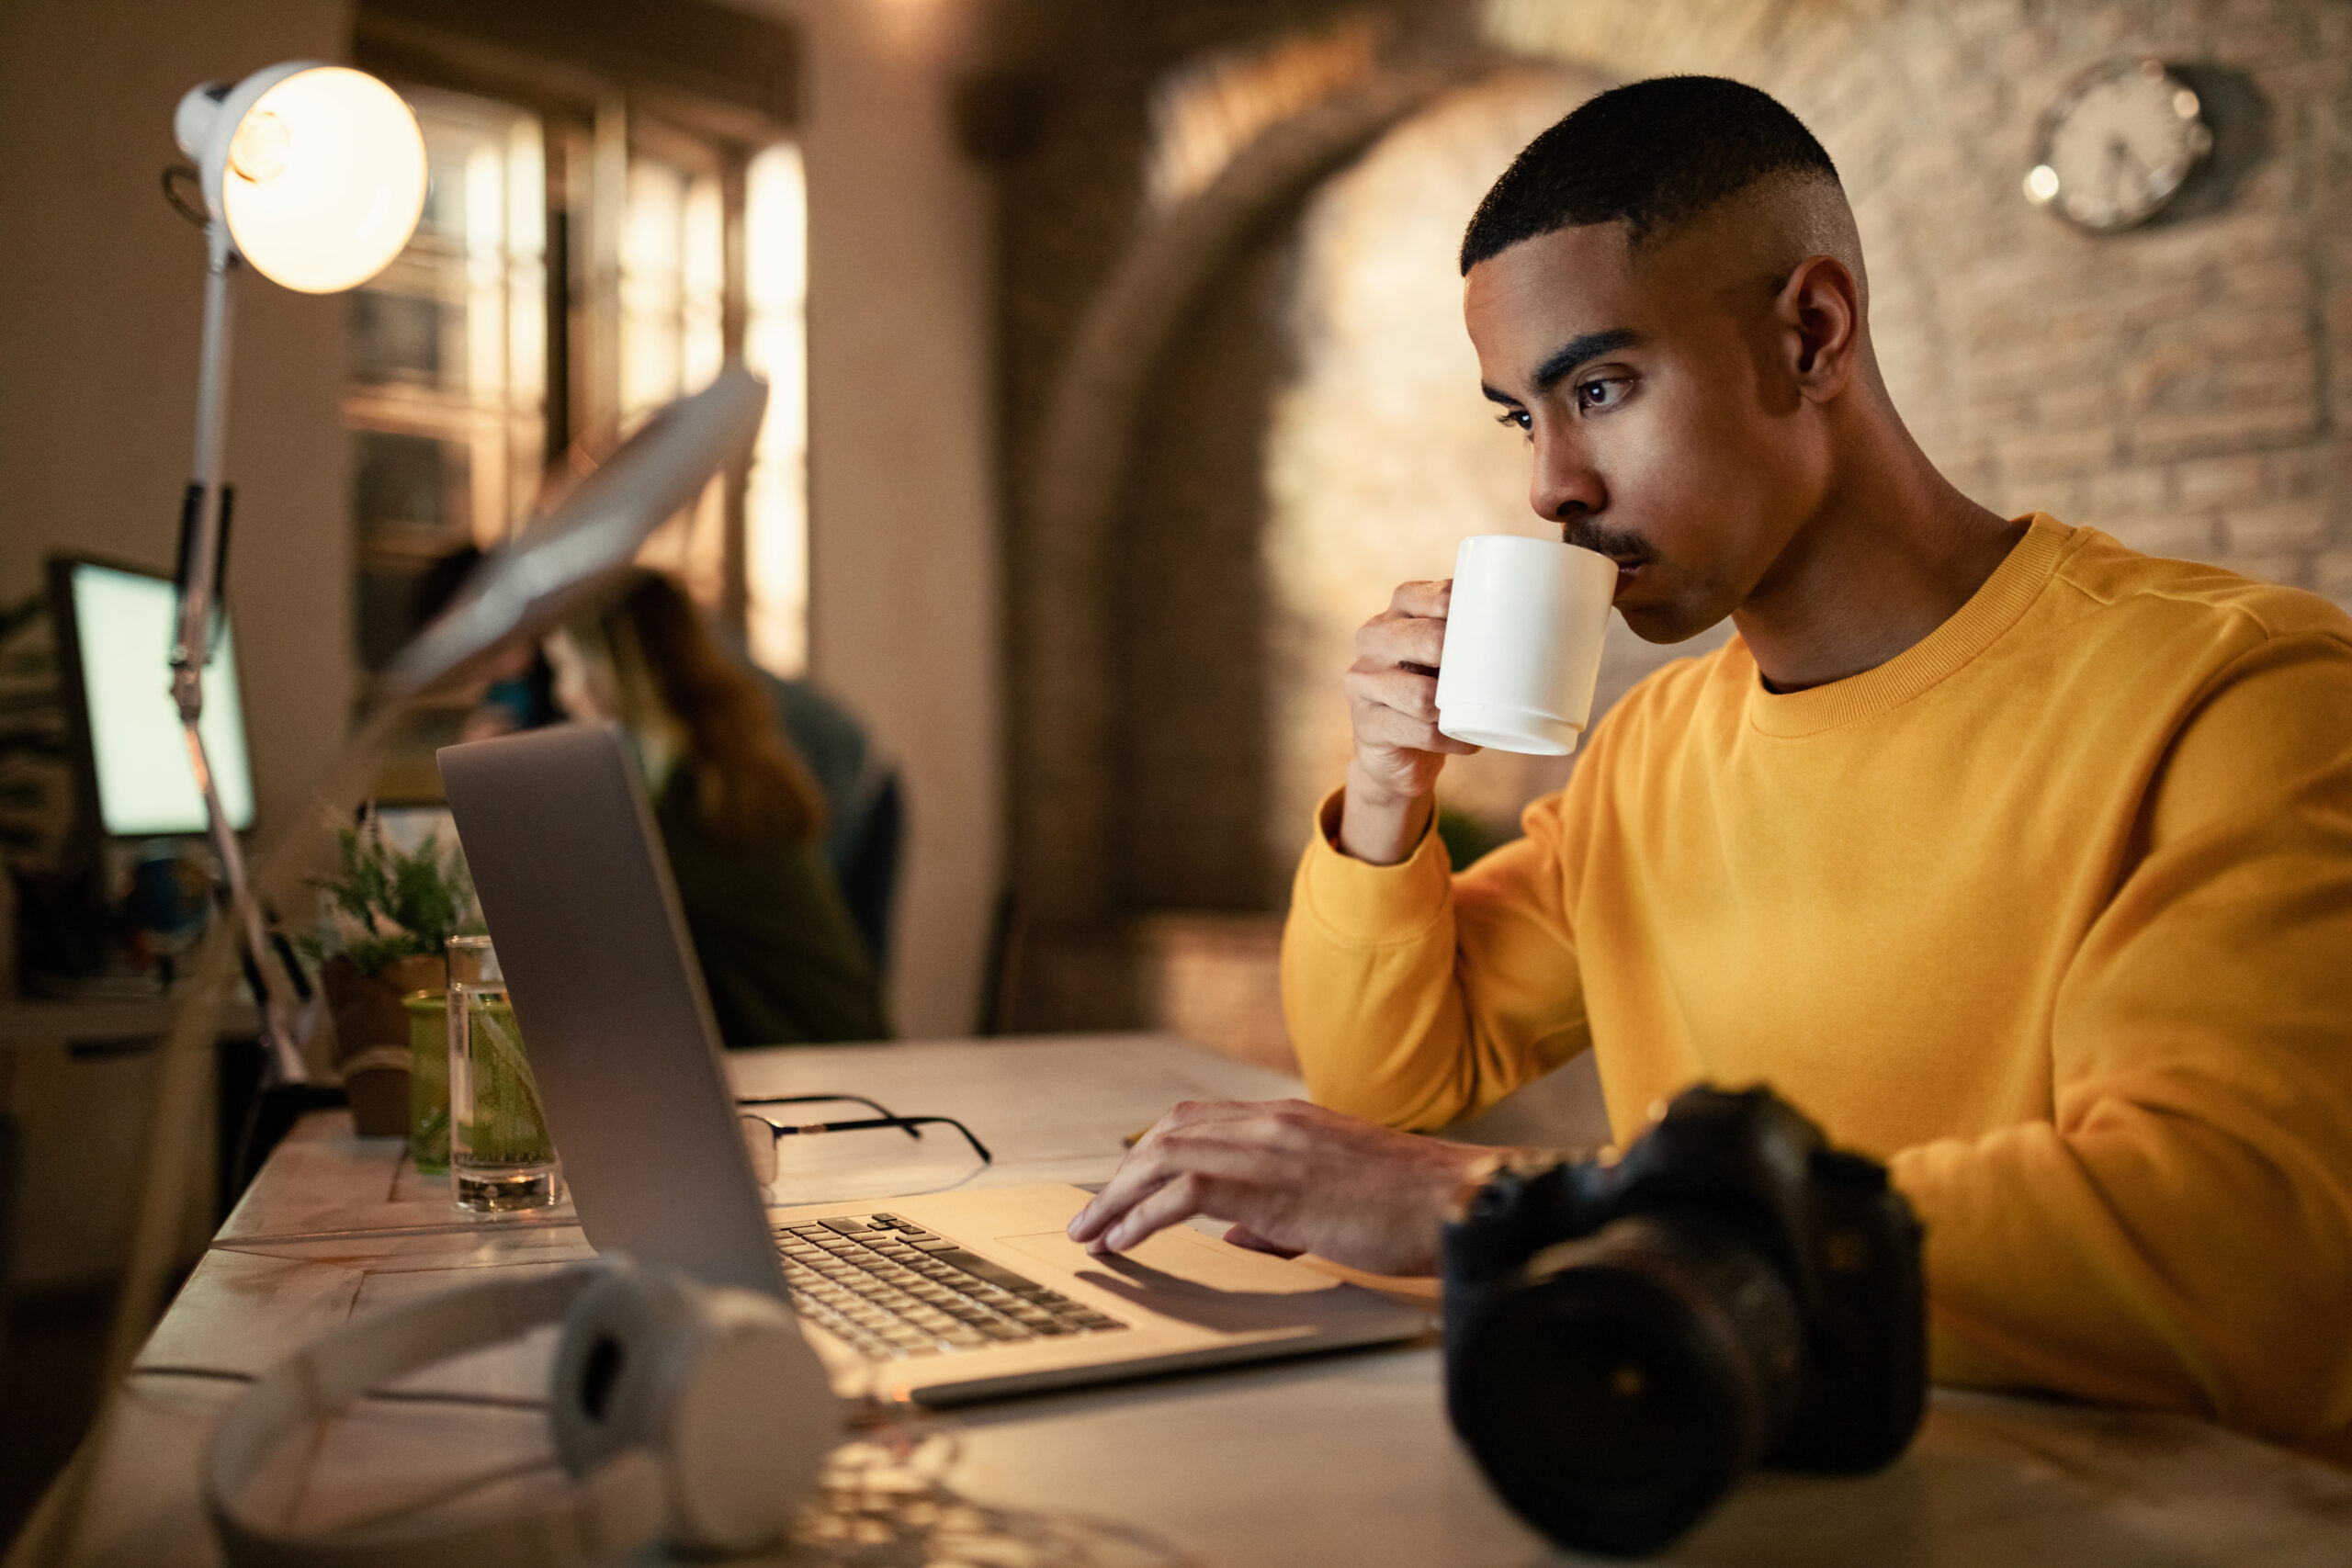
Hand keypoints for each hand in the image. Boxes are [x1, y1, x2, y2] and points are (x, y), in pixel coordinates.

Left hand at [1065, 1099, 1489, 1276]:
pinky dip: (1144, 1215)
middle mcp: (1272, 1122)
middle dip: (1120, 1177)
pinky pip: (1185, 1192)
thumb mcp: (1334, 1199)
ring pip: (1165, 1157)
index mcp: (1288, 1119)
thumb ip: (1277, 1212)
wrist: (1454, 1200)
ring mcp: (1271, 1147)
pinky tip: (1125, 1239)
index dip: (1149, 1151)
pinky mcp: (1273, 1184)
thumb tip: (1233, 1233)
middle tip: (1091, 1216)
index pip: (1197, 1119)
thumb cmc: (1408, 1208)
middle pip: (1168, 1133)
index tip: (1121, 1186)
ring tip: (1092, 1232)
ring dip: (1118, 1198)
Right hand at [1341, 581, 1478, 864]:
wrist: (1398, 753)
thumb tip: (1571, 613)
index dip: (1447, 600)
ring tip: (1482, 713)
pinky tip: (1467, 742)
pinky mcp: (1366, 726)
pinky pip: (1416, 731)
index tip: (1487, 613)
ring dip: (1456, 707)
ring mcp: (1362, 685)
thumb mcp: (1449, 658)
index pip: (1412, 594)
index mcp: (1393, 616)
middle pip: (1418, 639)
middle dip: (1455, 652)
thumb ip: (1482, 633)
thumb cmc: (1439, 692)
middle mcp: (1371, 643)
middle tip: (1490, 668)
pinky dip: (1449, 740)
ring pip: (1417, 694)